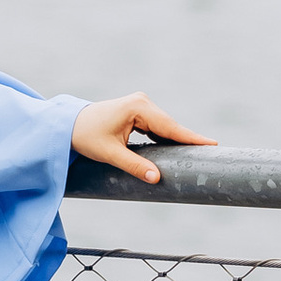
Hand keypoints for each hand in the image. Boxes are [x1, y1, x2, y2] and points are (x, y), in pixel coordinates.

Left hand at [73, 93, 213, 183]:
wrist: (67, 124)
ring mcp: (140, 105)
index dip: (191, 137)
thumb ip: (134, 166)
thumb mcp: (110, 154)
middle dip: (188, 140)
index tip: (213, 144)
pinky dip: (166, 137)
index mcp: (138, 107)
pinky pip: (157, 126)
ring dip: (178, 139)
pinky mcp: (137, 111)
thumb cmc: (86, 136)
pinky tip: (179, 148)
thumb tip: (157, 179)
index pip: (170, 127)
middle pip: (170, 126)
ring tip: (201, 152)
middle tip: (213, 152)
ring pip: (165, 126)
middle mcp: (142, 102)